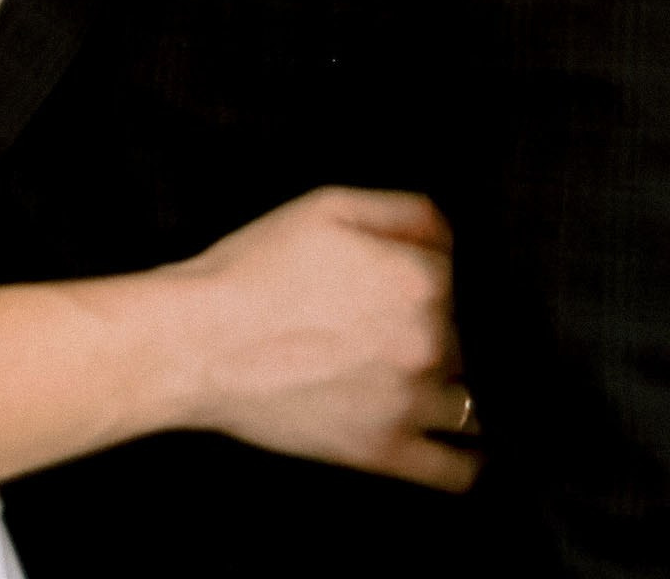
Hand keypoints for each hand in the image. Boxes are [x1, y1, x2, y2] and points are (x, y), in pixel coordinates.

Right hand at [172, 187, 477, 492]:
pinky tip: (464, 441)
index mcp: (419, 281)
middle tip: (412, 326)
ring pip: (477, 401)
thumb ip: (404, 210)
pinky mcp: (388, 453)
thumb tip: (455, 236)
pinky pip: (461, 470)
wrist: (198, 341)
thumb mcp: (324, 208)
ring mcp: (412, 405)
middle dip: (455, 332)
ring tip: (433, 377)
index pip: (470, 276)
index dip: (443, 274)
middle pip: (480, 339)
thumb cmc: (255, 267)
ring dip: (463, 389)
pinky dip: (470, 457)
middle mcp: (430, 345)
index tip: (419, 280)